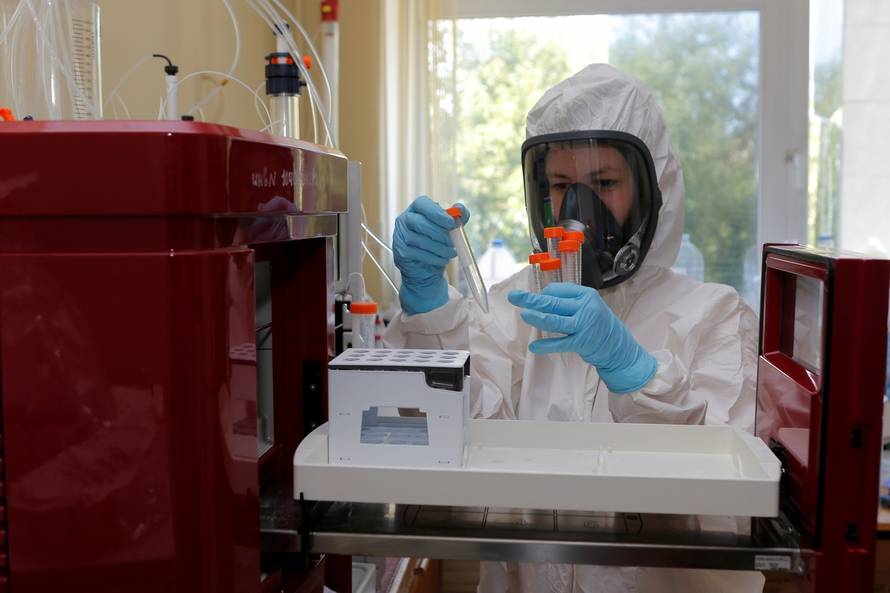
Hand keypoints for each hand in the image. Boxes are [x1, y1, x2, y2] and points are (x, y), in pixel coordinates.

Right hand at [393, 196, 468, 314]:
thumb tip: (461, 211)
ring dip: (437, 248)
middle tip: (453, 243)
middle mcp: (405, 221)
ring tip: (449, 254)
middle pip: (420, 223)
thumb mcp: (451, 231)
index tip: (450, 222)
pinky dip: (432, 258)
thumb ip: (458, 218)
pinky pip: (417, 255)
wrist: (426, 269)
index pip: (423, 204)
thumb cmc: (438, 244)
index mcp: (417, 210)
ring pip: (419, 240)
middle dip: (439, 234)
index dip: (435, 212)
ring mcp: (400, 237)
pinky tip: (440, 261)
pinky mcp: (400, 253)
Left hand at [508, 283, 656, 392]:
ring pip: (554, 320)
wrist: (618, 346)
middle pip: (552, 303)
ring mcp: (584, 325)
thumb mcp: (588, 306)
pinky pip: (559, 343)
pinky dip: (545, 345)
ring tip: (523, 315)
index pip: (557, 290)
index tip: (533, 299)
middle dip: (531, 300)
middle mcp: (585, 307)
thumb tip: (542, 296)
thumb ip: (568, 300)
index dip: (543, 294)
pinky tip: (534, 346)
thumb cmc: (599, 324)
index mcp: (585, 295)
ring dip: (536, 318)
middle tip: (514, 297)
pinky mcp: (582, 342)